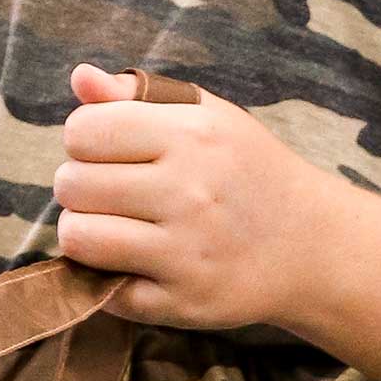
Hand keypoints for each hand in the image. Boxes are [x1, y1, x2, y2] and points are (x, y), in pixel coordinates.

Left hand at [53, 67, 357, 332]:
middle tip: (110, 194)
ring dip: (83, 232)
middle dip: (79, 187)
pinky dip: (105, 276)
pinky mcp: (180, 302)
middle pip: (71, 184)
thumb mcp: (207, 116)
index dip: (85, 141)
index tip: (108, 153)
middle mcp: (189, 191)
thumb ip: (138, 96)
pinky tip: (131, 263)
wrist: (309, 244)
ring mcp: (185, 251)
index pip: (83, 131)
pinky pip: (102, 288)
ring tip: (110, 227)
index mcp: (192, 134)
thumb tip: (79, 78)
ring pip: (77, 237)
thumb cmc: (246, 170)